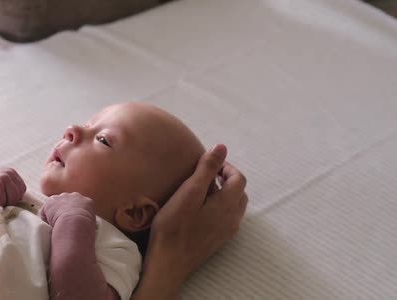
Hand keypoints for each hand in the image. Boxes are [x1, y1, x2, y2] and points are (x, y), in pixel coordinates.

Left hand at [40, 192, 95, 226]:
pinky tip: (49, 226)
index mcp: (87, 202)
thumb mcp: (91, 224)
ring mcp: (62, 197)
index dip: (75, 213)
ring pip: (55, 205)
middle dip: (64, 209)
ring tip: (55, 226)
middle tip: (63, 222)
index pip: (80, 205)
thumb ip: (86, 220)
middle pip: (67, 201)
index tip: (72, 221)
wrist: (75, 224)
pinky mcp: (51, 201)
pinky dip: (46, 218)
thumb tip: (85, 227)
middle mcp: (75, 196)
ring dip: (54, 213)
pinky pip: (45, 210)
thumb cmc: (84, 229)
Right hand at [142, 144, 247, 290]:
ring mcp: (226, 232)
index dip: (226, 166)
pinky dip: (220, 207)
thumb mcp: (189, 192)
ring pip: (234, 206)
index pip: (239, 178)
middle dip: (227, 179)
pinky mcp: (218, 241)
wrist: (168, 262)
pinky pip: (226, 218)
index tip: (208, 163)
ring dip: (224, 193)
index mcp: (228, 205)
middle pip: (239, 192)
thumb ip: (206, 169)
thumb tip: (221, 147)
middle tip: (206, 174)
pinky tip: (200, 209)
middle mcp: (233, 219)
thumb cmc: (175, 225)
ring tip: (203, 190)